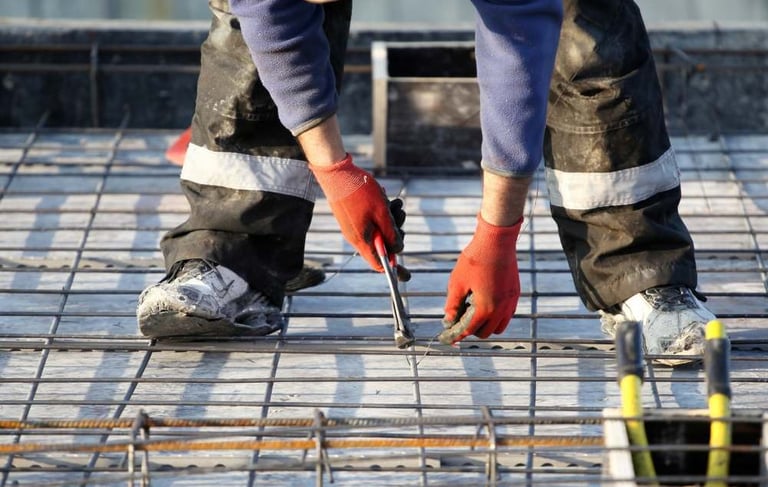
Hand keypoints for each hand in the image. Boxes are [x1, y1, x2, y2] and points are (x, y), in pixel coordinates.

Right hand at [310, 154, 404, 273]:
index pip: (379, 265)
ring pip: (377, 230)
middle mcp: (355, 237)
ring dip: (390, 218)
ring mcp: (353, 227)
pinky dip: (380, 212)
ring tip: (395, 203)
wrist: (336, 172)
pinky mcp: (352, 217)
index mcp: (362, 240)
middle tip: (400, 216)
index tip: (405, 265)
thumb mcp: (382, 213)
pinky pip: (371, 220)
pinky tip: (384, 198)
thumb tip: (398, 249)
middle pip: (381, 246)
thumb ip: (391, 234)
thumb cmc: (360, 191)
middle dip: (394, 233)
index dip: (393, 266)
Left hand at [439, 215, 521, 344]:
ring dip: (486, 325)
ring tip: (473, 312)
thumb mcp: (457, 282)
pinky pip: (507, 314)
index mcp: (485, 308)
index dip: (457, 335)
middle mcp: (501, 309)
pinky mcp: (515, 293)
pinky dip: (496, 316)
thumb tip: (448, 320)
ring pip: (499, 326)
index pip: (469, 330)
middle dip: (471, 330)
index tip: (448, 337)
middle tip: (460, 320)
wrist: (497, 241)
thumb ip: (452, 304)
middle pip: (485, 332)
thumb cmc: (475, 259)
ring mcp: (510, 302)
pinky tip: (485, 303)